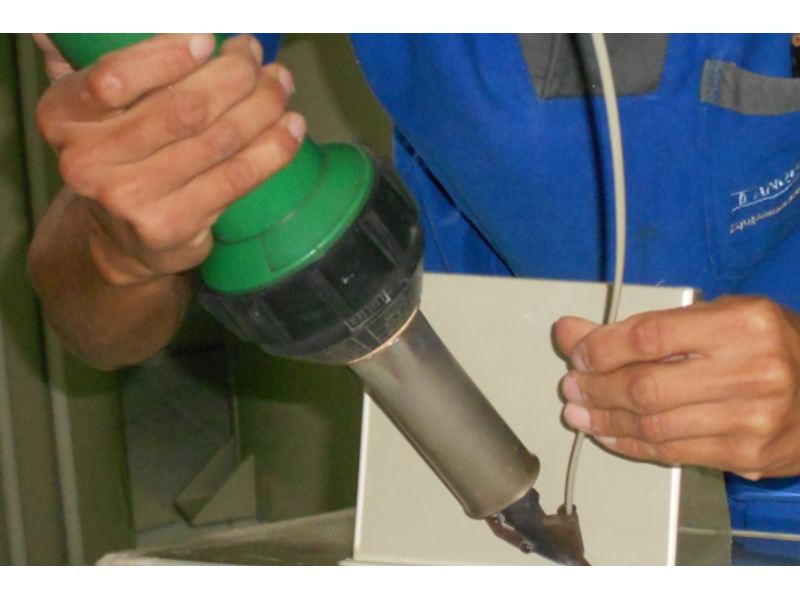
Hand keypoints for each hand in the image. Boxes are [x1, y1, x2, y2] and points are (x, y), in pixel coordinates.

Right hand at [34, 33, 304, 285]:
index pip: (115, 77)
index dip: (171, 56)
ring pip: (218, 140)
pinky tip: (292, 128)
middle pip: (182, 108)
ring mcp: (130, 199)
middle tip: (257, 59)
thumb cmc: (117, 155)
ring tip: (282, 86)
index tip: (211, 40)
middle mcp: (87, 160)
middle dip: (234, 75)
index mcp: (63, 116)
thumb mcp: (90, 107)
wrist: (119, 239)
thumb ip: (89, 56)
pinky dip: (273, 149)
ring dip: (263, 106)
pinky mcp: (171, 226)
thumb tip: (93, 14)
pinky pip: (236, 178)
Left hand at [554, 296, 799, 479]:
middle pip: (646, 387)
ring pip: (654, 426)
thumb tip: (570, 330)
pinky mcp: (746, 455)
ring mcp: (751, 420)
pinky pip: (671, 453)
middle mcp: (750, 372)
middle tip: (571, 387)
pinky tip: (608, 433)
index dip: (601, 348)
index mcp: (741, 324)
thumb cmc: (766, 345)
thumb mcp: (714, 317)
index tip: (577, 353)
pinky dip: (630, 444)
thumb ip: (645, 325)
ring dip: (605, 420)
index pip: (649, 336)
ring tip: (579, 412)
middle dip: (596, 388)